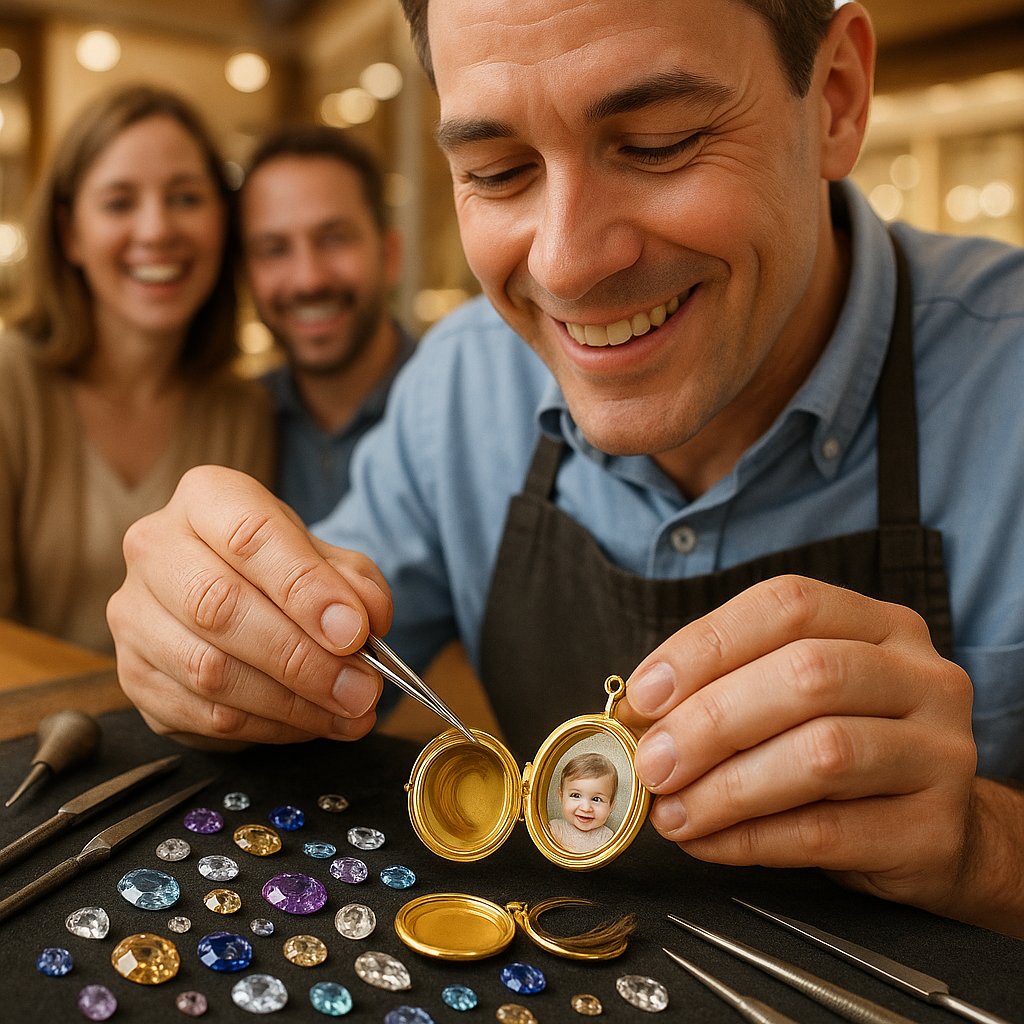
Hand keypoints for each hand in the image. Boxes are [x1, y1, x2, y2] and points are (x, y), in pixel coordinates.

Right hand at [107, 466, 391, 746]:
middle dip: (301, 658)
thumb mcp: (330, 559)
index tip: (354, 631)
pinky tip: (310, 723)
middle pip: (219, 607)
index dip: (305, 588)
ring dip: (291, 703)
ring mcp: (134, 615)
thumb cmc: (285, 569)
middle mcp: (155, 548)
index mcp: (206, 498)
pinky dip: (266, 727)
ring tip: (349, 712)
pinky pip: (202, 714)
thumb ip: (354, 584)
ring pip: (208, 669)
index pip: (251, 536)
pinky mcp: (133, 675)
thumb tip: (365, 622)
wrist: (237, 593)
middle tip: (359, 688)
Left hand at [620, 575, 977, 915]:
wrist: (936, 831)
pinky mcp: (935, 830)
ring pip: (822, 753)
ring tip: (672, 811)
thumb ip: (726, 689)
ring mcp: (940, 752)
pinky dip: (750, 839)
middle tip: (652, 762)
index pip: (787, 606)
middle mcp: (922, 676)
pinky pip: (827, 832)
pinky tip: (708, 841)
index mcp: (879, 624)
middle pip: (806, 676)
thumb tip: (640, 714)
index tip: (645, 694)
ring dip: (726, 787)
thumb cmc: (846, 748)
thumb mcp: (792, 700)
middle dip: (709, 721)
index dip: (706, 645)